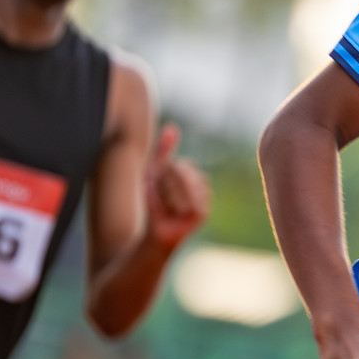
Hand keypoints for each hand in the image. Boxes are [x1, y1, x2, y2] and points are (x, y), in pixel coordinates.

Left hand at [145, 122, 209, 249]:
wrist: (155, 232)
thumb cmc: (155, 202)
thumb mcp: (154, 172)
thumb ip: (164, 150)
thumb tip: (172, 126)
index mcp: (193, 175)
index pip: (182, 166)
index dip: (164, 176)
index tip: (156, 186)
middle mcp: (202, 186)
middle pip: (183, 173)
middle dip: (165, 184)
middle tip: (159, 198)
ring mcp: (204, 200)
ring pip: (184, 186)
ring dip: (166, 195)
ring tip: (164, 206)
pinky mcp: (202, 213)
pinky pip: (187, 201)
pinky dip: (171, 206)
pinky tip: (169, 213)